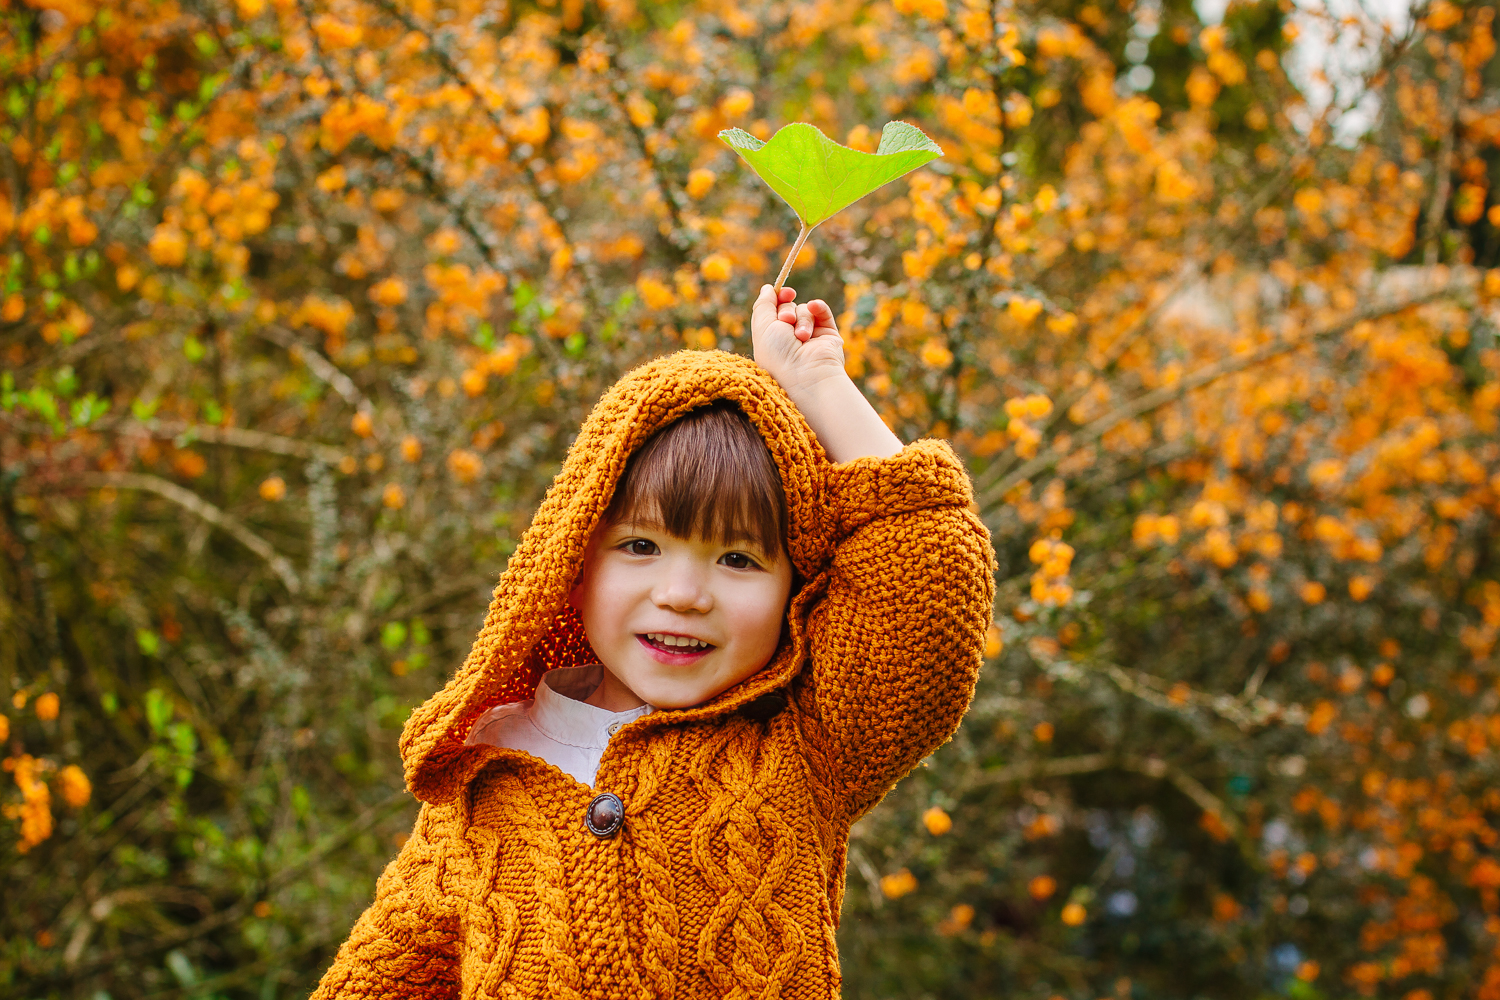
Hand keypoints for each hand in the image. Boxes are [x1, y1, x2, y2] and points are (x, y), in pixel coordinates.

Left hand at [749, 283, 903, 462]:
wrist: (806, 375)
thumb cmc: (778, 355)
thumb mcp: (762, 326)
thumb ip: (763, 304)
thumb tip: (768, 288)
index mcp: (771, 341)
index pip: (773, 312)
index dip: (777, 299)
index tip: (782, 293)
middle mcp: (790, 339)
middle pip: (788, 308)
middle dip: (786, 311)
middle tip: (786, 321)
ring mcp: (810, 338)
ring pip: (804, 310)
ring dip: (801, 319)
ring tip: (801, 336)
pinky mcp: (828, 336)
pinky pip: (822, 312)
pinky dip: (818, 307)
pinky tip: (815, 308)